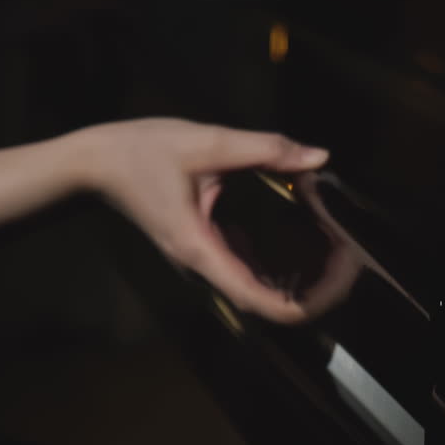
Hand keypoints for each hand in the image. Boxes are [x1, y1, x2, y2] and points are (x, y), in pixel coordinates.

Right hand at [73, 118, 333, 323]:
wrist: (92, 163)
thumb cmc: (140, 152)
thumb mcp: (206, 142)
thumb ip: (265, 148)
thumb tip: (318, 156)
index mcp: (202, 251)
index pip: (260, 301)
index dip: (306, 302)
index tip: (340, 282)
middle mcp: (206, 267)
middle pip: (268, 300)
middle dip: (315, 288)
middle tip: (352, 259)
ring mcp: (206, 261)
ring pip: (263, 287)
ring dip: (304, 277)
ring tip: (342, 252)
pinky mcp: (208, 247)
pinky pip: (253, 267)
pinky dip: (285, 261)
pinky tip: (313, 240)